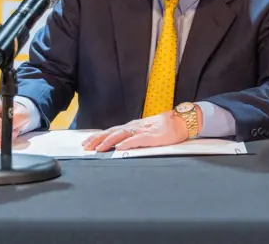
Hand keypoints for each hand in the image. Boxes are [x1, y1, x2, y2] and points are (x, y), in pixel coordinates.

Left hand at [82, 107, 201, 151]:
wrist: (181, 121)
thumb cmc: (165, 128)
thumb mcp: (146, 132)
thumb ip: (134, 137)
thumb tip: (119, 145)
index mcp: (133, 127)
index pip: (112, 131)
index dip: (98, 136)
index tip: (87, 142)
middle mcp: (135, 127)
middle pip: (113, 132)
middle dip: (98, 139)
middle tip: (86, 147)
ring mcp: (143, 130)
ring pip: (122, 135)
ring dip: (108, 141)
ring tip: (98, 148)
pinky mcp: (152, 136)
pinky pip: (137, 139)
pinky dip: (127, 143)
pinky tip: (119, 147)